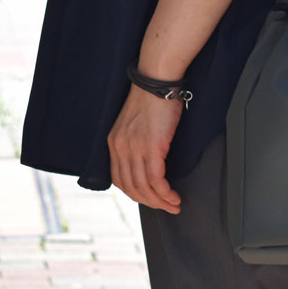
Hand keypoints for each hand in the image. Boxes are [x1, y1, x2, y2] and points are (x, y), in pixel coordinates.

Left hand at [107, 86, 182, 213]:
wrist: (157, 80)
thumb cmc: (152, 98)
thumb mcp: (136, 123)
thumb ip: (136, 142)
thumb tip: (149, 161)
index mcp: (114, 142)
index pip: (119, 179)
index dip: (135, 194)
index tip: (150, 199)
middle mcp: (120, 147)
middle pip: (131, 187)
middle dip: (149, 202)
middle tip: (165, 207)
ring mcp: (134, 148)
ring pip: (144, 187)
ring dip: (160, 201)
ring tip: (173, 205)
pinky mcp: (151, 147)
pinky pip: (156, 179)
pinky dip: (165, 192)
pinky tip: (173, 196)